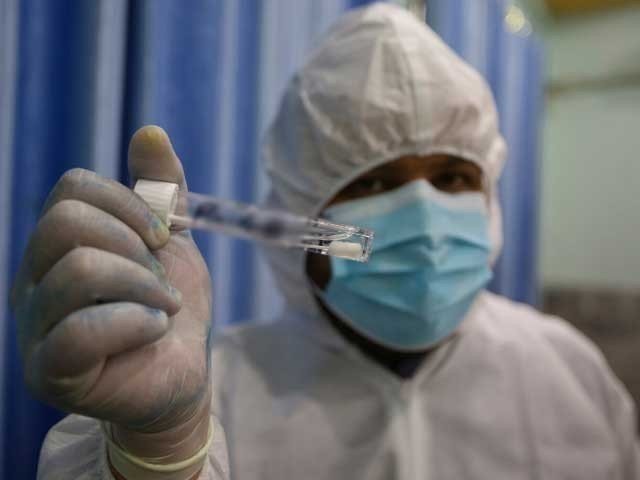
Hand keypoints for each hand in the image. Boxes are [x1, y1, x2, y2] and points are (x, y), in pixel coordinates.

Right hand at [11, 126, 212, 462]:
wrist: (181, 371)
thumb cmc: (168, 306)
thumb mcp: (171, 242)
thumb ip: (160, 192)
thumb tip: (151, 131)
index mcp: (58, 245)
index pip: (72, 189)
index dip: (129, 204)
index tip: (163, 236)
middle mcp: (34, 280)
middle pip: (65, 223)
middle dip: (133, 246)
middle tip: (161, 279)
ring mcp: (35, 327)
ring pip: (78, 270)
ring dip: (143, 285)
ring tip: (164, 307)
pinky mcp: (51, 372)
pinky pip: (81, 330)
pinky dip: (136, 323)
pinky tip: (153, 331)